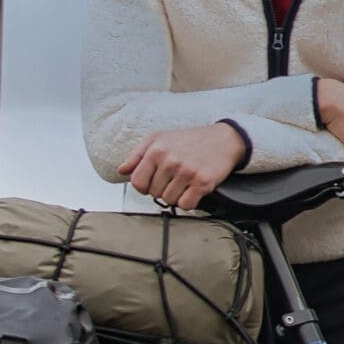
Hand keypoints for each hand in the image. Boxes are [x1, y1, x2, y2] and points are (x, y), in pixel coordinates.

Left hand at [120, 123, 248, 211]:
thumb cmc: (190, 140)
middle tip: (174, 178)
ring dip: (176, 195)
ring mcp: (187, 172)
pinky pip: (186, 205)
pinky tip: (192, 189)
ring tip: (184, 182)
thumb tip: (121, 170)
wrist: (222, 139)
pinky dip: (189, 201)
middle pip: (154, 193)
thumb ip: (137, 155)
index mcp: (156, 150)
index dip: (144, 186)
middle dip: (162, 189)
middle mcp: (170, 160)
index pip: (137, 182)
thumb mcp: (158, 139)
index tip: (153, 182)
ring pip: (169, 200)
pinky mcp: (202, 182)